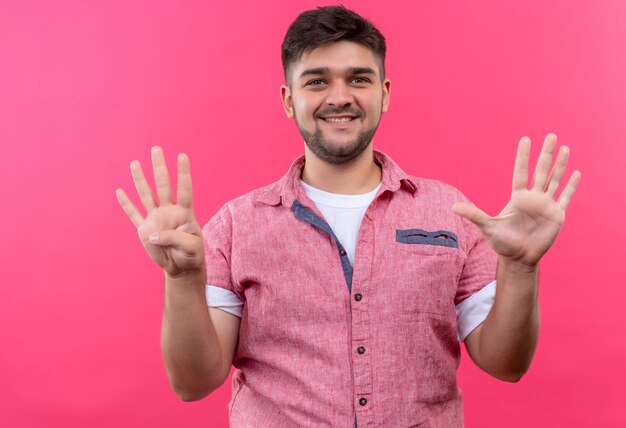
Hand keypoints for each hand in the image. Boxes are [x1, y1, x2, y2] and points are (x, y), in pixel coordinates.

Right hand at [116, 147, 204, 277]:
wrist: (181, 267)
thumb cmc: (191, 255)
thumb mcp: (190, 248)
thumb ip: (173, 238)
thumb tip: (152, 234)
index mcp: (185, 213)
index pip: (184, 189)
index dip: (183, 173)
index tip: (182, 156)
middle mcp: (169, 211)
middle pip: (163, 186)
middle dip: (159, 167)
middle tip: (156, 148)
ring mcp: (155, 219)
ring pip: (146, 195)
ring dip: (140, 180)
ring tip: (135, 163)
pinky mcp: (144, 230)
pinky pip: (134, 214)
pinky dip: (126, 204)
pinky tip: (120, 191)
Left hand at [452, 134, 580, 266]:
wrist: (518, 258)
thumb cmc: (502, 243)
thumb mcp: (487, 226)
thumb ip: (473, 214)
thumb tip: (452, 207)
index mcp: (517, 198)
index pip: (521, 172)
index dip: (523, 156)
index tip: (526, 139)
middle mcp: (533, 198)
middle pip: (541, 171)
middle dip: (546, 154)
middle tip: (551, 136)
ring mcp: (546, 205)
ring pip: (555, 180)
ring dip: (560, 165)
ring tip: (565, 147)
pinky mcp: (556, 216)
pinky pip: (565, 197)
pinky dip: (571, 186)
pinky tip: (576, 173)